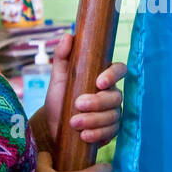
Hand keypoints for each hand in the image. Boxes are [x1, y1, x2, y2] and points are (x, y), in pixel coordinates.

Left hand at [42, 33, 127, 147]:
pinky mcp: (110, 131)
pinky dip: (97, 134)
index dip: (114, 75)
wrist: (52, 125)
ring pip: (113, 116)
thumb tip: (68, 36)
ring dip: (94, 120)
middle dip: (97, 102)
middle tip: (78, 104)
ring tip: (74, 123)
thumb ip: (62, 57)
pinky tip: (84, 135)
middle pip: (116, 97)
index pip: (119, 70)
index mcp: (102, 77)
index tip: (99, 82)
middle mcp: (111, 95)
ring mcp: (112, 114)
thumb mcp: (58, 77)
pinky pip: (111, 133)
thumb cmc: (59, 98)